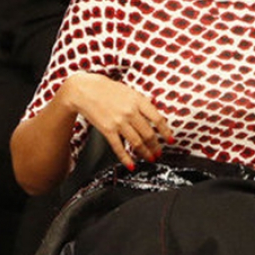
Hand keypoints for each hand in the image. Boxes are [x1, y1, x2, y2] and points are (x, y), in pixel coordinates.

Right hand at [58, 71, 174, 170]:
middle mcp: (130, 112)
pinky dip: (126, 158)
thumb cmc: (107, 89)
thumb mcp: (129, 91)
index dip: (166, 132)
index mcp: (138, 100)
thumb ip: (142, 103)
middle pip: (148, 134)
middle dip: (156, 146)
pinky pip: (119, 147)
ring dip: (145, 153)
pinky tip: (131, 164)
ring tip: (150, 158)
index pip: (157, 119)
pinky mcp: (107, 129)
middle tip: (159, 152)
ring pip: (137, 142)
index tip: (170, 140)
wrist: (84, 90)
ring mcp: (119, 121)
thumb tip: (155, 115)